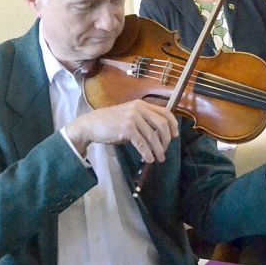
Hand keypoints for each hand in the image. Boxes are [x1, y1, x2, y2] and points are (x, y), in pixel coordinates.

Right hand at [64, 100, 178, 162]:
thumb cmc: (111, 122)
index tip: (175, 136)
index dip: (173, 125)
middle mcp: (139, 109)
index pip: (165, 112)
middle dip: (166, 139)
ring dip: (158, 149)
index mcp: (142, 104)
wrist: (90, 125)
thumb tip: (160, 136)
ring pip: (152, 136)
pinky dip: (147, 153)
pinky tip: (149, 159)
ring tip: (159, 158)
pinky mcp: (126, 129)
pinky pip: (142, 143)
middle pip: (162, 124)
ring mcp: (132, 118)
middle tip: (165, 150)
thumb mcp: (130, 116)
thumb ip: (144, 121)